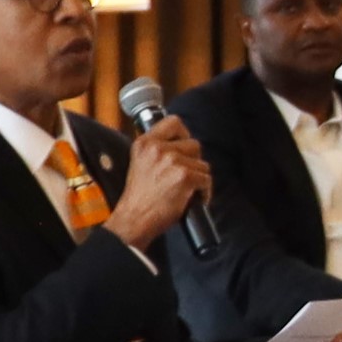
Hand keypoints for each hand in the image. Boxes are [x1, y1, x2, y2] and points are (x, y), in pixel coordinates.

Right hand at [104, 125, 212, 250]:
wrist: (135, 218)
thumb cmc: (140, 196)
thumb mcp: (141, 163)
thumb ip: (157, 150)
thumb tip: (182, 143)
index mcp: (144, 143)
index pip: (174, 122)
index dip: (184, 134)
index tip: (184, 147)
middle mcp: (157, 148)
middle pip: (194, 144)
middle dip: (194, 161)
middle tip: (184, 176)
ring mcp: (172, 161)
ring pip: (203, 164)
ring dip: (199, 178)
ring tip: (185, 191)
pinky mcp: (184, 176)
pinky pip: (207, 180)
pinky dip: (204, 192)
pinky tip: (191, 200)